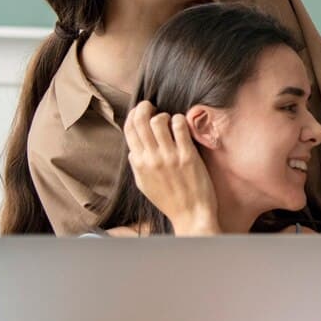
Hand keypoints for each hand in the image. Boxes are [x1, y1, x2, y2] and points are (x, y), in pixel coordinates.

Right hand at [122, 100, 219, 235]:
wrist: (191, 214)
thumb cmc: (169, 200)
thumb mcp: (144, 184)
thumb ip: (137, 165)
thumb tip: (133, 150)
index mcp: (139, 163)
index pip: (129, 130)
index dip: (134, 114)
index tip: (141, 109)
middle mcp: (152, 158)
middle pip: (142, 121)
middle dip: (146, 108)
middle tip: (153, 106)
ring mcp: (170, 156)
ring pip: (159, 121)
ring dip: (164, 115)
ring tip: (170, 121)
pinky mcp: (188, 156)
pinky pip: (180, 127)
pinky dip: (179, 120)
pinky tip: (182, 124)